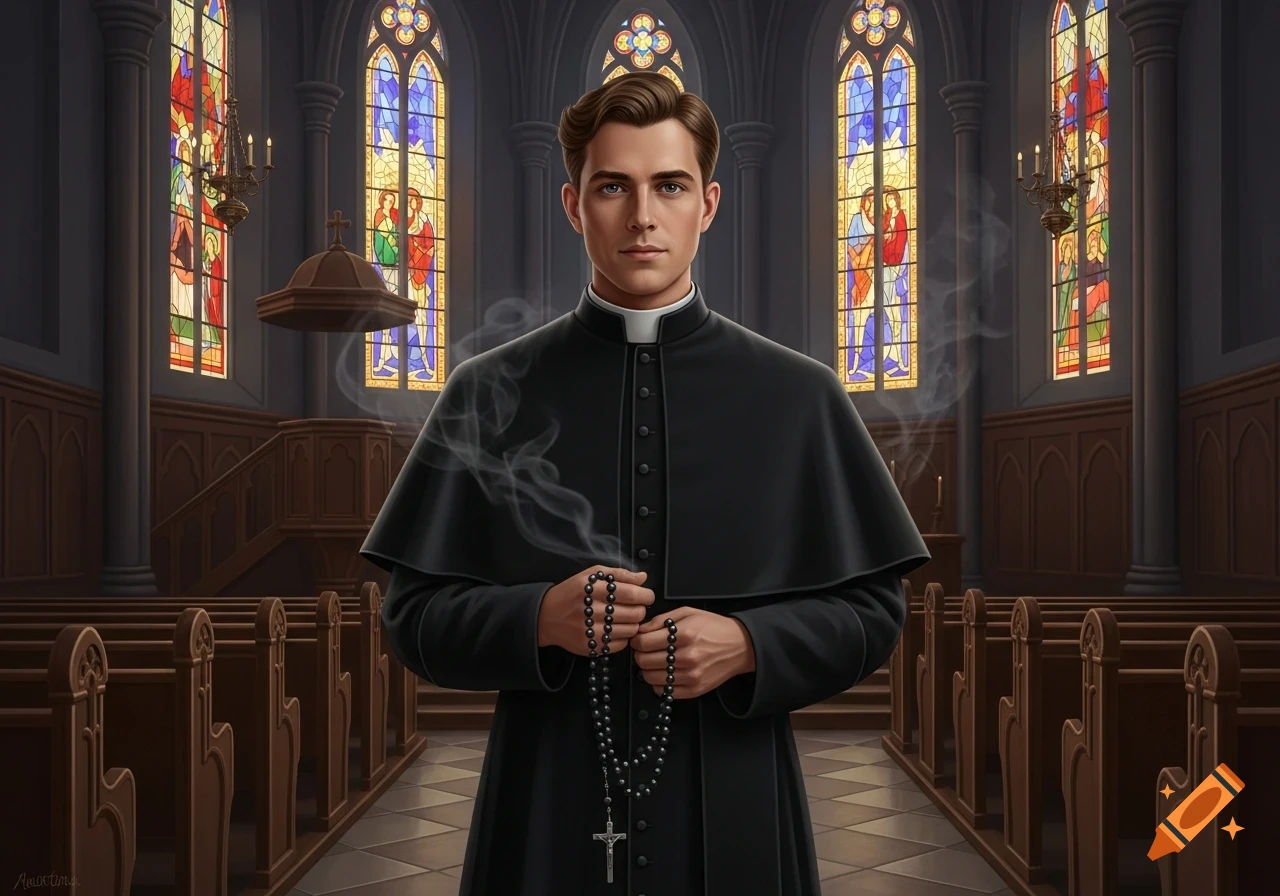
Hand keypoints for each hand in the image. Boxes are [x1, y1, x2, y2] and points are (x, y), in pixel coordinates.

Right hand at [537, 566, 652, 656]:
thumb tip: (643, 577)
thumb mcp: (591, 575)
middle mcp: (593, 610)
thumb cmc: (572, 592)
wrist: (546, 616)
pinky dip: (623, 637)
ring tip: (625, 618)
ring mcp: (591, 631)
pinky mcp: (591, 646)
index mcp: (594, 589)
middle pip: (635, 614)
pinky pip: (621, 644)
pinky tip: (615, 629)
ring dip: (633, 624)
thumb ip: (619, 574)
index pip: (632, 594)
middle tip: (636, 607)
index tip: (648, 596)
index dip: (646, 595)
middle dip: (641, 610)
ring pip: (631, 630)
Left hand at [631, 606, 754, 699]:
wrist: (740, 646)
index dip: (636, 640)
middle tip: (646, 650)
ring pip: (650, 678)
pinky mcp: (694, 690)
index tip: (639, 639)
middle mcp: (687, 657)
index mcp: (683, 635)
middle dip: (640, 654)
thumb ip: (661, 621)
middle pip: (644, 661)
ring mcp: (691, 676)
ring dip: (648, 669)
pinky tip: (666, 673)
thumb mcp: (688, 613)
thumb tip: (640, 631)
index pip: (643, 643)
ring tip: (656, 661)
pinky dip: (659, 683)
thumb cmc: (713, 626)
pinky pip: (664, 691)